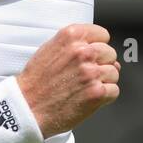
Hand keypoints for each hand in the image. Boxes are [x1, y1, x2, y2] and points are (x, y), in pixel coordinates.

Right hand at [16, 23, 119, 138]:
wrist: (28, 107)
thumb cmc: (36, 82)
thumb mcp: (50, 49)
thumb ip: (74, 45)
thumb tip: (101, 51)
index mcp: (71, 37)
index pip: (102, 35)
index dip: (98, 46)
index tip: (92, 55)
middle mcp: (83, 52)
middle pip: (110, 53)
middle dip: (102, 64)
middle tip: (87, 75)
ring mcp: (91, 72)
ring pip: (114, 72)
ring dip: (104, 81)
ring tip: (85, 87)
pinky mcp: (97, 93)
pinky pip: (114, 90)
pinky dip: (105, 96)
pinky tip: (89, 97)